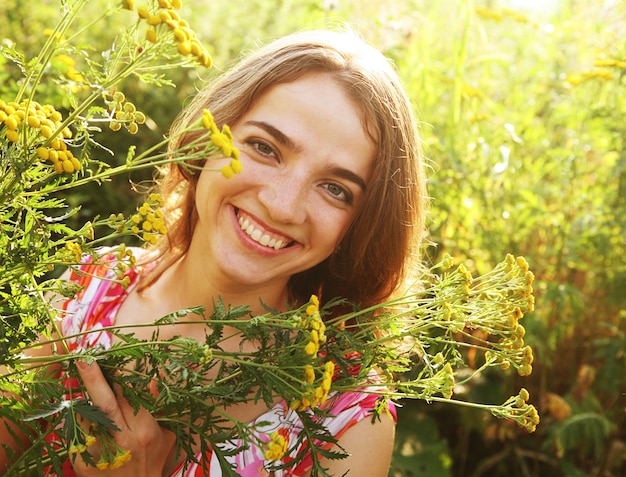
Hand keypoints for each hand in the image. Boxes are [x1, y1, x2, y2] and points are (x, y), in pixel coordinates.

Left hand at [73, 360, 176, 475]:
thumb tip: (154, 381)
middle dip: (93, 379)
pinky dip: (79, 422)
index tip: (106, 363)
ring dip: (84, 403)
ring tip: (82, 393)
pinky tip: (85, 420)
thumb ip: (158, 408)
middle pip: (104, 404)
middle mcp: (121, 440)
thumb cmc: (152, 463)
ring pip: (84, 417)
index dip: (115, 380)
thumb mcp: (165, 435)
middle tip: (83, 359)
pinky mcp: (81, 461)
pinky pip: (76, 433)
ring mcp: (98, 452)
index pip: (126, 397)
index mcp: (143, 431)